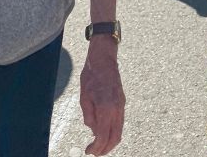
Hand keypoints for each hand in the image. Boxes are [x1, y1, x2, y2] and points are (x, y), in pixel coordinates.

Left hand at [80, 38, 124, 155]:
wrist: (104, 59)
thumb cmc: (91, 76)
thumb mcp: (83, 98)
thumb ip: (89, 116)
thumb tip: (92, 129)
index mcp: (106, 108)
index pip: (102, 136)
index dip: (96, 148)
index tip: (88, 151)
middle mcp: (116, 108)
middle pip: (115, 137)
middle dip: (105, 149)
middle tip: (94, 152)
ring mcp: (121, 105)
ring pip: (119, 131)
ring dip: (110, 141)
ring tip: (98, 145)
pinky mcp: (122, 101)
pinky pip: (120, 122)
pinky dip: (112, 131)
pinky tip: (103, 131)